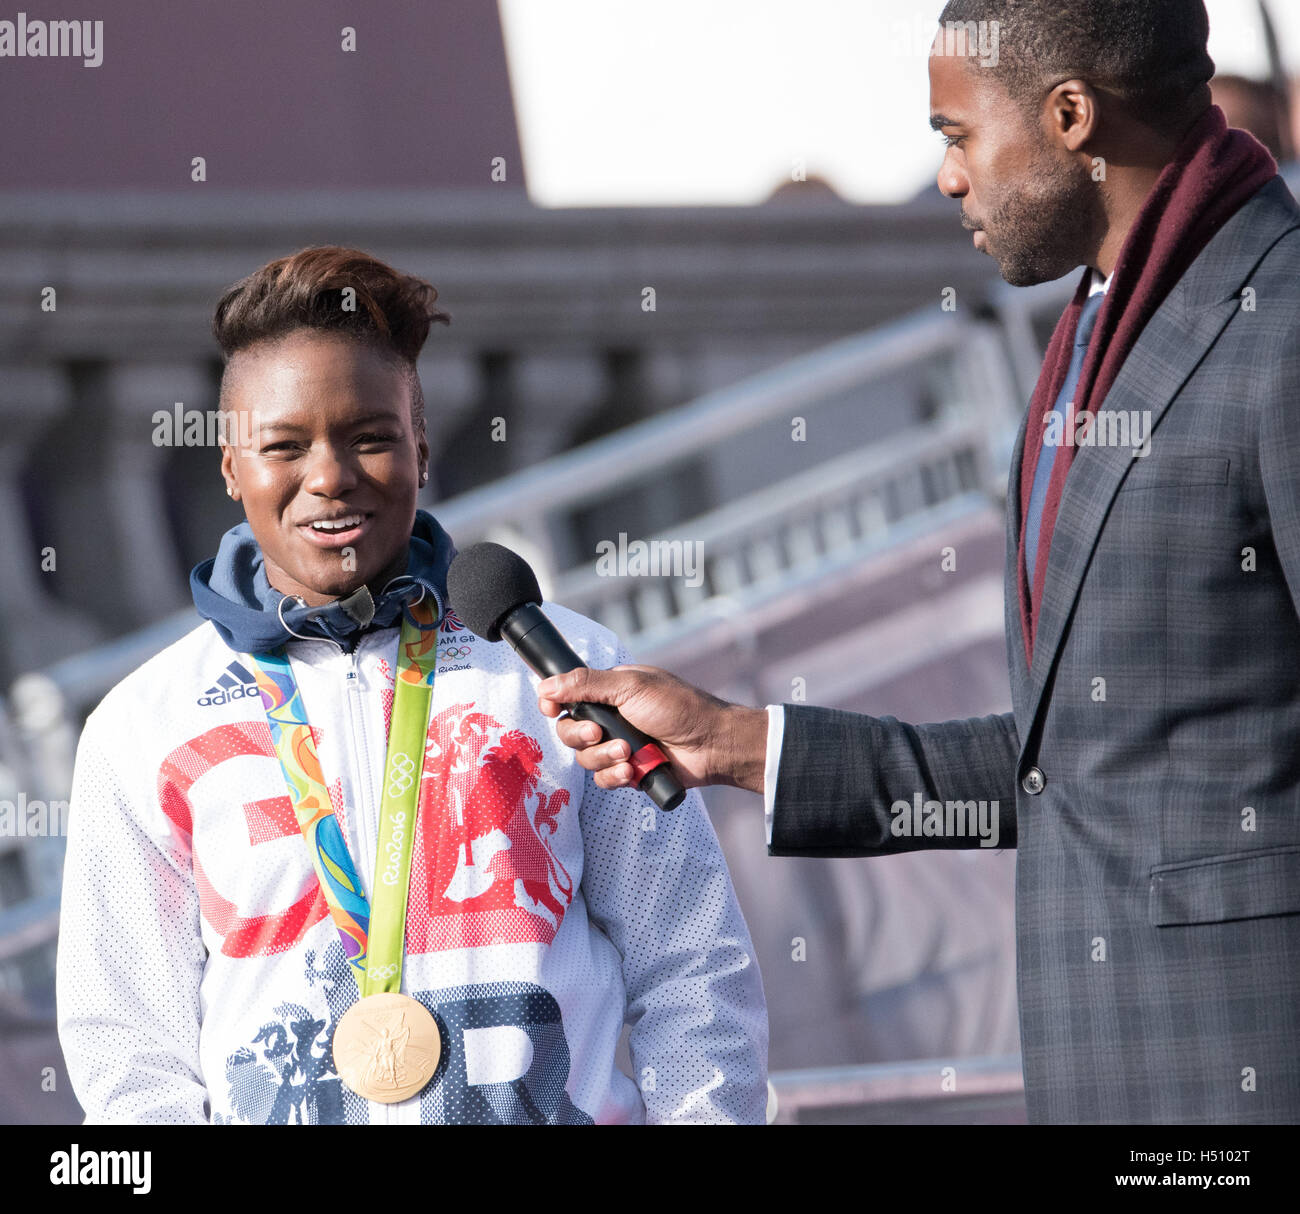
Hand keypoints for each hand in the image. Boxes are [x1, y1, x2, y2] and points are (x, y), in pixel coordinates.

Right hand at [536, 665, 767, 794]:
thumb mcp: (630, 687)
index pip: (568, 697)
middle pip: (570, 731)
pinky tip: (632, 771)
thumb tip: (546, 685)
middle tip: (599, 734)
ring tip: (629, 754)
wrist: (711, 744)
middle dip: (581, 735)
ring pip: (585, 758)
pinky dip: (615, 776)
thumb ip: (586, 684)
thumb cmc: (678, 707)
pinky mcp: (629, 771)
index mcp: (610, 691)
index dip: (555, 704)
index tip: (551, 709)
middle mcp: (611, 718)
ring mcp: (619, 746)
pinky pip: (603, 779)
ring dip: (603, 758)